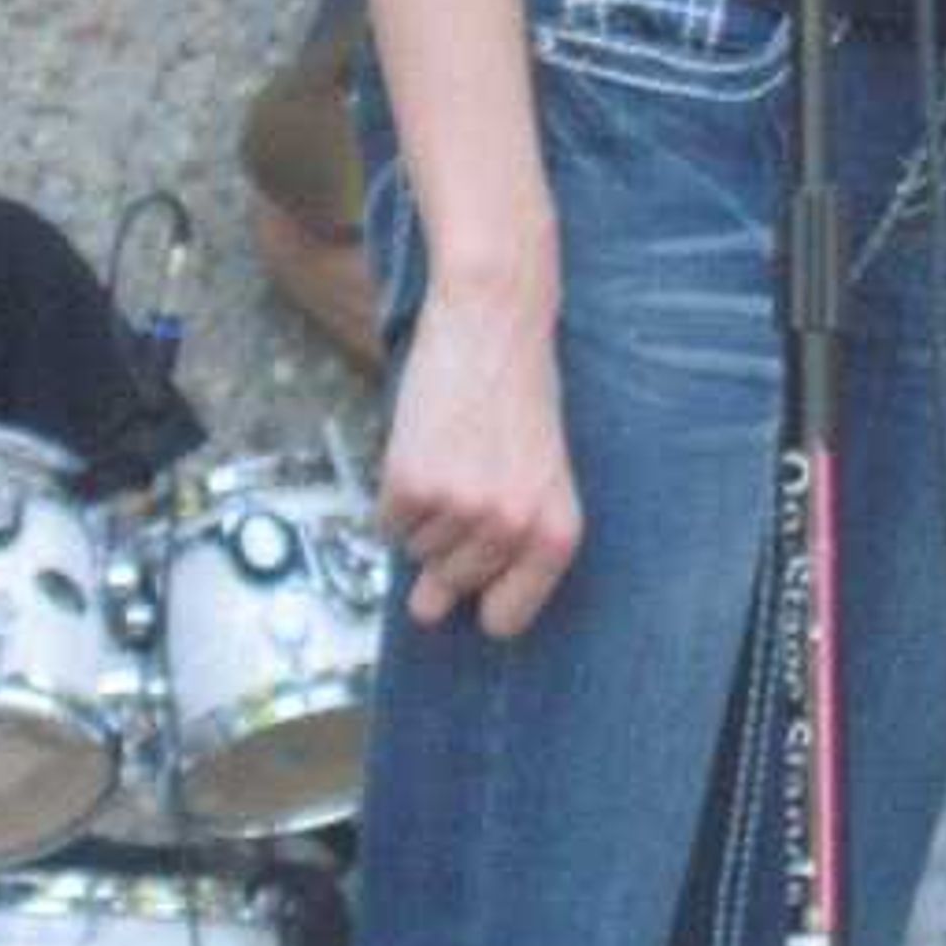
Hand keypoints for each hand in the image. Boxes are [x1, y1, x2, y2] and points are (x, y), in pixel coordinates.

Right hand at [377, 284, 582, 637]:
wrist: (493, 324)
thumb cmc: (520, 401)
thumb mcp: (534, 480)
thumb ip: (497, 551)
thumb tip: (426, 612)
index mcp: (557, 535)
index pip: (506, 620)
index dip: (484, 596)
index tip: (480, 567)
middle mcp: (512, 530)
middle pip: (454, 584)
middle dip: (452, 541)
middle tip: (472, 478)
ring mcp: (461, 510)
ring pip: (418, 552)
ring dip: (426, 513)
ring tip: (455, 454)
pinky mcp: (411, 485)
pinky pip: (388, 525)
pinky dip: (396, 494)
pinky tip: (425, 447)